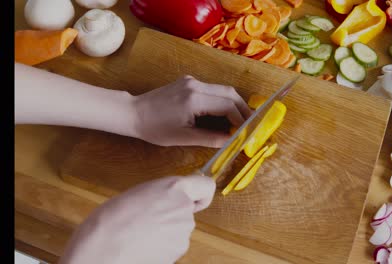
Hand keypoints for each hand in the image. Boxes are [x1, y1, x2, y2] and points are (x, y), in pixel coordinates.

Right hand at [59, 175, 215, 263]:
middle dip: (173, 215)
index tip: (195, 197)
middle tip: (148, 218)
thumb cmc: (110, 220)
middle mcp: (184, 209)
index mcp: (174, 188)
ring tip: (140, 233)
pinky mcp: (178, 253)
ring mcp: (182, 234)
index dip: (200, 193)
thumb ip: (161, 194)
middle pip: (188, 211)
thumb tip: (166, 200)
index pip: (206, 186)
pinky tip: (142, 245)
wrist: (102, 251)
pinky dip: (161, 247)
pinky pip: (172, 246)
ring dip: (165, 232)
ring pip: (179, 230)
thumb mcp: (138, 193)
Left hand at [133, 75, 251, 147]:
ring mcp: (191, 81)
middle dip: (242, 108)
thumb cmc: (155, 129)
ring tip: (238, 120)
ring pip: (222, 89)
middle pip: (229, 92)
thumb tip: (231, 140)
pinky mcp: (187, 82)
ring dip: (232, 103)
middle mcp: (195, 85)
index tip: (246, 131)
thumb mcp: (184, 138)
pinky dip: (221, 100)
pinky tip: (221, 114)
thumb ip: (210, 138)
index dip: (240, 119)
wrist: (133, 113)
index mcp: (194, 99)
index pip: (228, 105)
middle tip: (249, 124)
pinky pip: (211, 89)